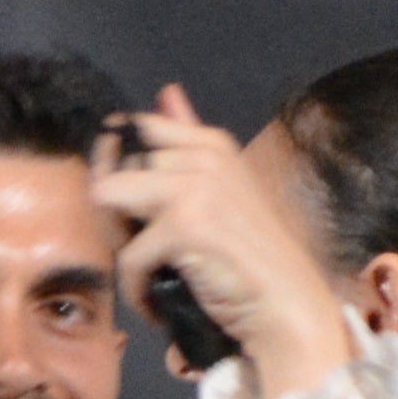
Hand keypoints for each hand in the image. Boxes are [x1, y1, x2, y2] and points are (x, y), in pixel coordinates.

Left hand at [94, 87, 355, 398]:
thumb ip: (189, 141)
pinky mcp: (187, 224)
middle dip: (116, 219)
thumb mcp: (221, 190)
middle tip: (147, 256)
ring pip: (109, 203)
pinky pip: (128, 257)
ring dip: (120, 248)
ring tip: (150, 276)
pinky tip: (162, 303)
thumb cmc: (251, 259)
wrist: (288, 307)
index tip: (133, 213)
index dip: (119, 172)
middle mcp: (204, 154)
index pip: (138, 131)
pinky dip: (138, 291)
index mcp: (212, 143)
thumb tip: (166, 91)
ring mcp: (196, 185)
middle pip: (116, 172)